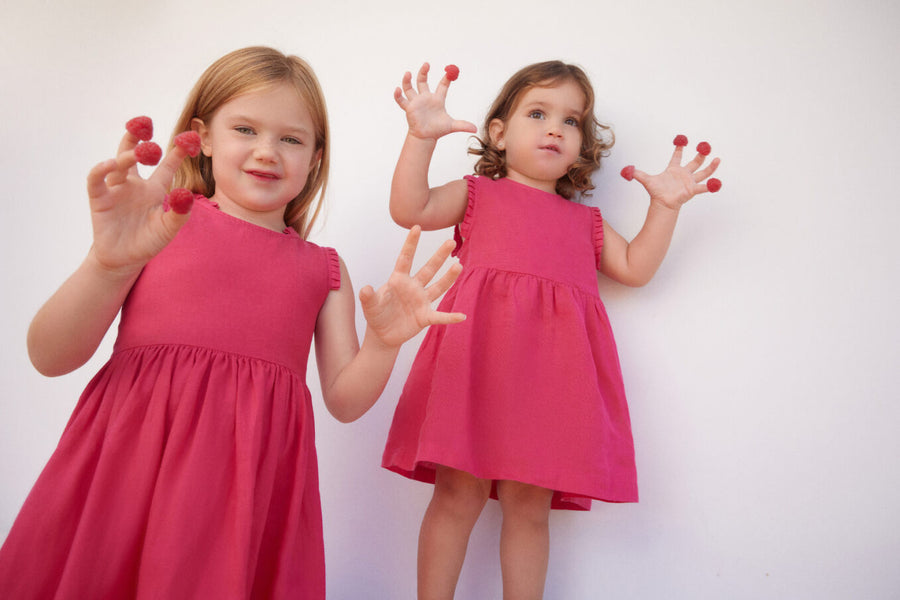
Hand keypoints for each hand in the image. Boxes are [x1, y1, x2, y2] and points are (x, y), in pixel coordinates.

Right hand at [85, 121, 192, 276]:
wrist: (124, 260)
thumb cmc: (148, 242)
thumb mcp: (168, 229)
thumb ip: (179, 213)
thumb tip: (187, 194)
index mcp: (155, 189)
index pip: (167, 165)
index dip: (178, 152)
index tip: (188, 137)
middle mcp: (136, 184)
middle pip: (137, 153)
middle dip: (140, 137)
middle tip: (146, 123)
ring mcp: (117, 189)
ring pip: (119, 162)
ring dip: (126, 154)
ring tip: (136, 153)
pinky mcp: (99, 198)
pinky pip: (97, 179)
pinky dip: (101, 169)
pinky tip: (111, 163)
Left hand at [359, 226, 464, 346]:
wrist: (382, 334)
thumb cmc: (376, 314)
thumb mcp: (370, 306)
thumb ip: (368, 297)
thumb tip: (365, 289)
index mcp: (399, 280)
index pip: (406, 258)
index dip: (411, 243)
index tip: (417, 227)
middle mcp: (413, 287)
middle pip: (429, 268)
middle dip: (439, 256)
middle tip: (451, 241)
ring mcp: (421, 301)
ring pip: (438, 286)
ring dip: (449, 278)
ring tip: (459, 266)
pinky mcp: (425, 317)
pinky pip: (440, 316)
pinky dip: (450, 317)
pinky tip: (462, 316)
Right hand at [394, 63, 476, 139]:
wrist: (425, 137)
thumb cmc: (438, 130)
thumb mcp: (452, 126)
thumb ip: (463, 125)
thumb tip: (475, 129)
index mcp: (437, 99)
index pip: (442, 85)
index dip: (446, 78)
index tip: (450, 71)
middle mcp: (426, 98)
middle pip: (423, 81)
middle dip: (424, 72)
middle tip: (426, 64)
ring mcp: (416, 102)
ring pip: (409, 88)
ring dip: (407, 80)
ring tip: (408, 73)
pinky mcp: (409, 108)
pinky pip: (401, 100)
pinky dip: (398, 95)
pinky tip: (397, 89)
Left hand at [625, 140, 720, 209]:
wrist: (662, 205)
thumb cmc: (656, 193)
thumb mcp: (646, 180)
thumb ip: (637, 174)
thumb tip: (626, 170)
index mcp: (673, 169)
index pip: (677, 156)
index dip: (679, 148)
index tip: (681, 140)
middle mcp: (683, 174)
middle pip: (695, 162)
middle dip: (700, 154)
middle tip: (705, 146)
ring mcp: (689, 181)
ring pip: (703, 172)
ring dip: (711, 166)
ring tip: (718, 159)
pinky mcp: (692, 190)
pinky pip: (704, 187)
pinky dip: (711, 185)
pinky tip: (717, 182)